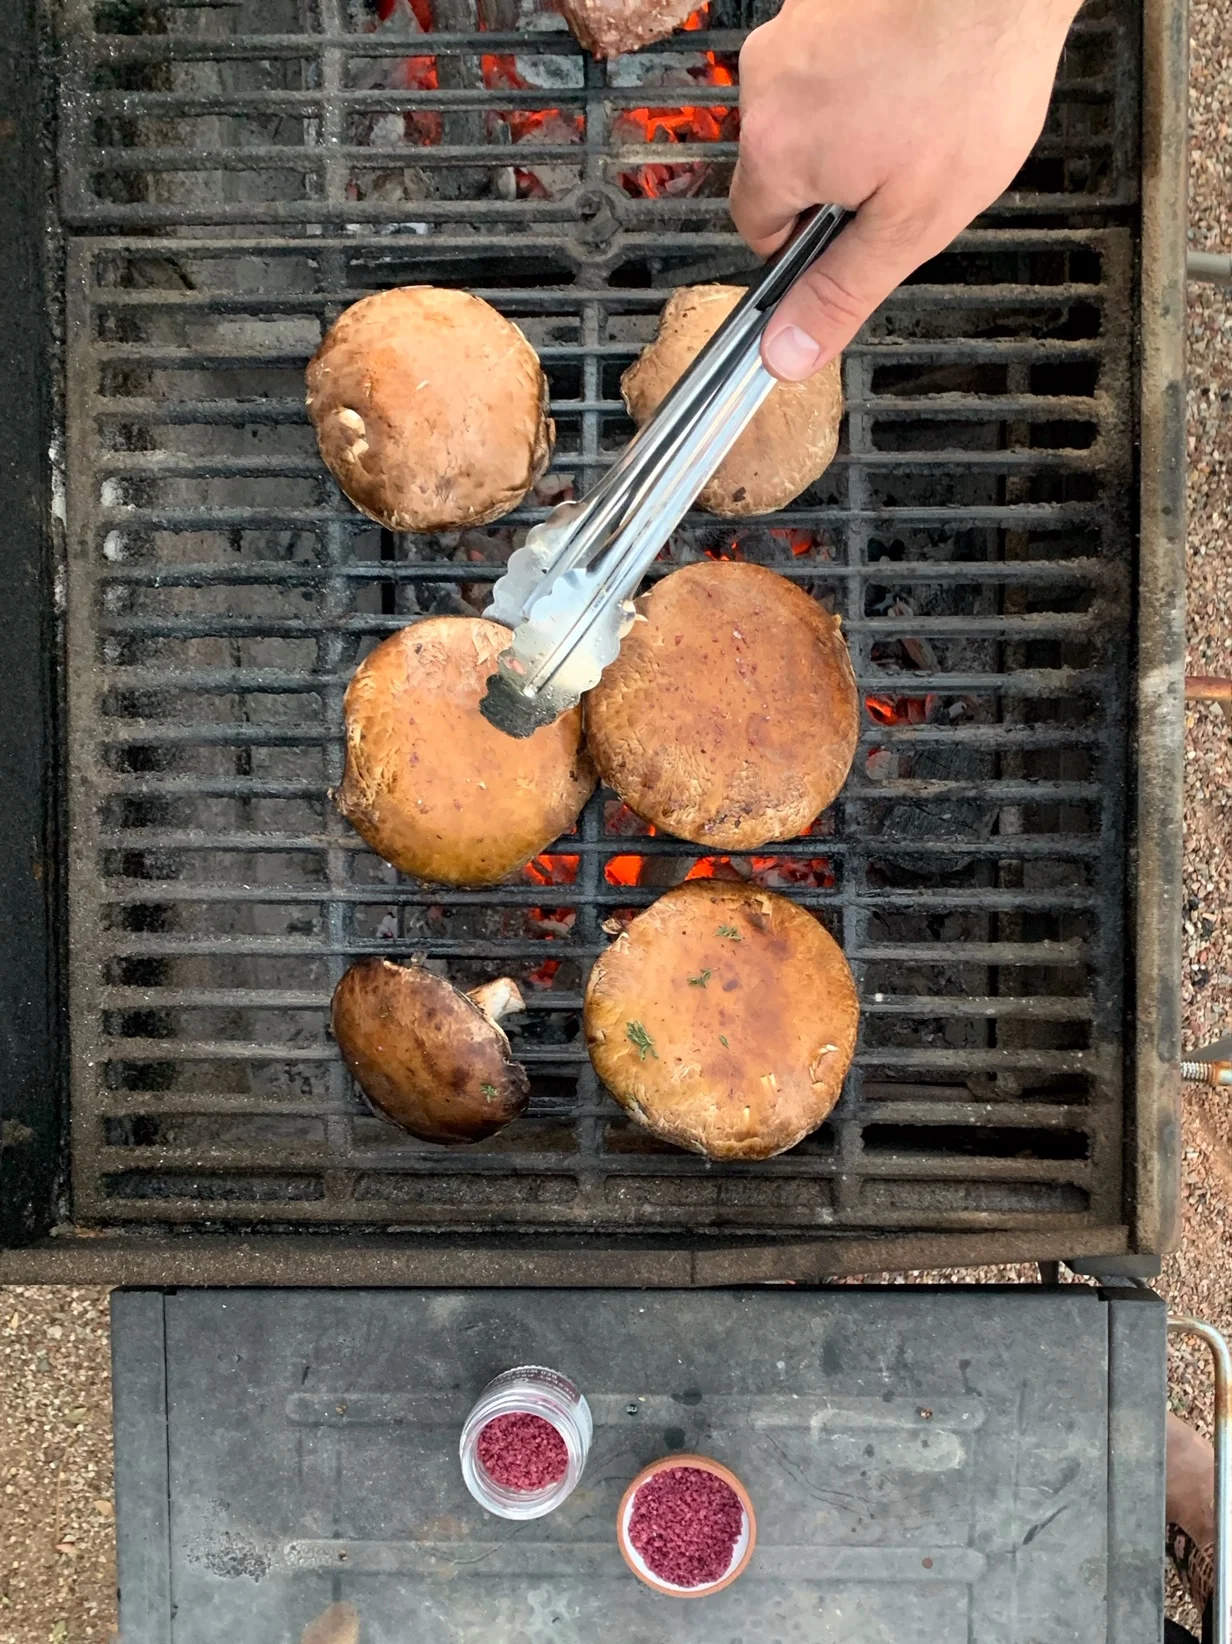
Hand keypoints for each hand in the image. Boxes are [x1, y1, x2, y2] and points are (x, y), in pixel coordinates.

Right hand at [729, 0, 1082, 379]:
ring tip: (925, 105)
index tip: (855, 233)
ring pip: (812, 99)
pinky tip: (923, 59)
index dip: (807, 242)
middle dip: (836, 171)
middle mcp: (765, 80)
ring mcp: (794, 22)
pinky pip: (837, 47)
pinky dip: (874, 60)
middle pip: (784, 158)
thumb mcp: (910, 223)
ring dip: (856, 112)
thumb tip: (783, 355)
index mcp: (775, 151)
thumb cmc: (969, 83)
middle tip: (907, 167)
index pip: (756, 225)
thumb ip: (841, 292)